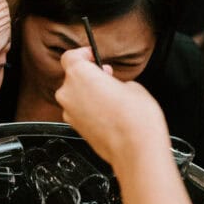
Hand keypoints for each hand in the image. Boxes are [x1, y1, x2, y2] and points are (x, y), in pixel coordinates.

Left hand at [54, 48, 168, 171]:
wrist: (135, 149)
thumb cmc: (136, 118)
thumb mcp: (132, 86)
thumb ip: (114, 81)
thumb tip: (111, 86)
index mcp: (79, 75)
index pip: (70, 56)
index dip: (83, 54)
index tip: (93, 56)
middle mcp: (68, 93)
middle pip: (72, 77)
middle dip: (89, 75)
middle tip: (108, 77)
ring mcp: (69, 112)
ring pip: (74, 95)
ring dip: (88, 93)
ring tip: (111, 98)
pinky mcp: (74, 127)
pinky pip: (78, 111)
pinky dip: (88, 109)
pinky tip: (107, 113)